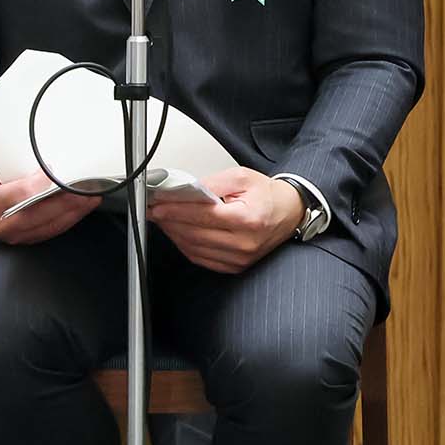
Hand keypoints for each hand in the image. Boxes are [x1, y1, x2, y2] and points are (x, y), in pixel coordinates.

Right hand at [0, 160, 96, 244]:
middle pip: (41, 213)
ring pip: (50, 225)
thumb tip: (34, 145)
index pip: (21, 194)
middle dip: (66, 200)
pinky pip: (51, 231)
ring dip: (73, 211)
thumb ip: (7, 157)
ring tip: (90, 197)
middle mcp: (1, 224)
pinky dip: (68, 219)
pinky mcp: (26, 239)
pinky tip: (80, 209)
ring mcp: (14, 235)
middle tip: (85, 187)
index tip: (55, 172)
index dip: (41, 184)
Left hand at [148, 167, 304, 273]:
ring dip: (174, 233)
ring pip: (194, 248)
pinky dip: (186, 246)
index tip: (158, 203)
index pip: (201, 215)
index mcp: (248, 220)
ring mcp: (240, 258)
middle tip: (155, 209)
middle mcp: (244, 243)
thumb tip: (183, 191)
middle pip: (194, 233)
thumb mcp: (241, 178)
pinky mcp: (235, 266)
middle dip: (169, 220)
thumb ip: (211, 184)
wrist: (289, 212)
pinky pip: (202, 258)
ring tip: (164, 219)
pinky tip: (178, 233)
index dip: (175, 209)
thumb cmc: (268, 196)